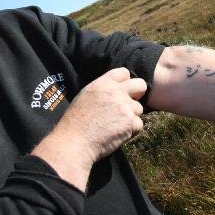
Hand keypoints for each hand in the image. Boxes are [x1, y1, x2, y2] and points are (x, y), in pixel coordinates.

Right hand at [31, 67, 146, 189]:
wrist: (74, 142)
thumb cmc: (75, 123)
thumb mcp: (85, 96)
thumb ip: (102, 91)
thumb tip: (116, 91)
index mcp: (102, 83)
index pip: (124, 73)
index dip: (126, 83)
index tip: (122, 92)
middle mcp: (115, 92)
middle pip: (140, 85)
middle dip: (138, 95)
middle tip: (128, 107)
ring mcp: (124, 106)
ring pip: (139, 109)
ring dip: (131, 118)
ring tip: (115, 126)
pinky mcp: (130, 122)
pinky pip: (139, 125)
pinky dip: (131, 132)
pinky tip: (117, 135)